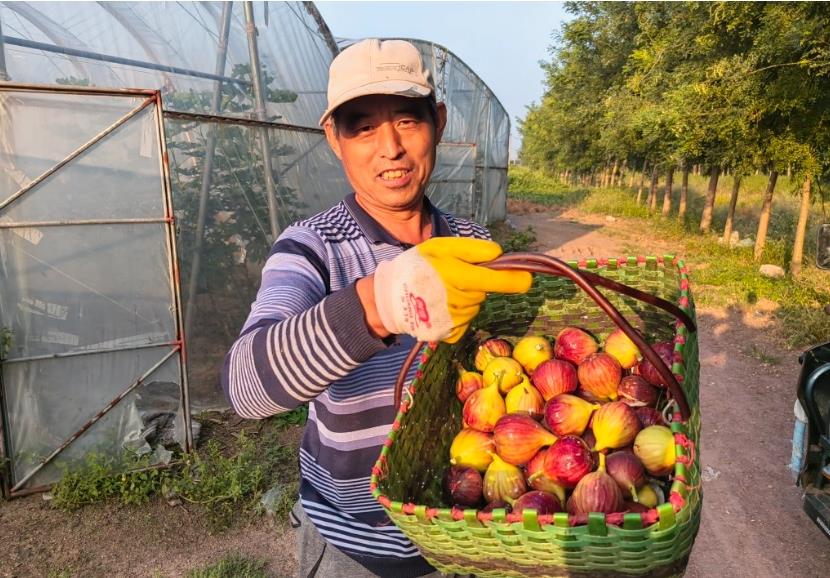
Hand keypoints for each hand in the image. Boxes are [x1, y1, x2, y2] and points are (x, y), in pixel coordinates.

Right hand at [372, 237, 531, 342]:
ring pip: (474, 306)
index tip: (527, 279)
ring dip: (464, 298)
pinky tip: (440, 306)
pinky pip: (464, 321)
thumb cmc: (417, 266)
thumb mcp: (440, 247)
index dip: (516, 279)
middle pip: (484, 292)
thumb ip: (471, 249)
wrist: (389, 298)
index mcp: (458, 276)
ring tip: (441, 291)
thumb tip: (499, 255)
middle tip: (453, 276)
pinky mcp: (450, 334)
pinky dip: (457, 314)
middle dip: (476, 284)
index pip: (498, 281)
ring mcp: (455, 320)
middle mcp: (459, 300)